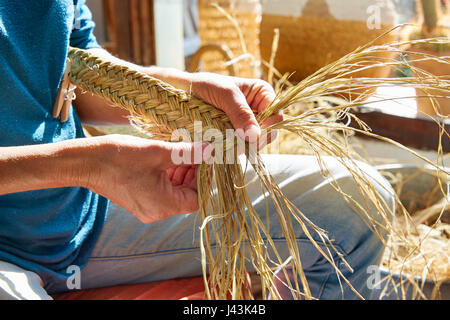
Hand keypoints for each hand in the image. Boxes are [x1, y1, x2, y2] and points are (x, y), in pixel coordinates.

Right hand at [88, 135, 207, 222]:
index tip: (208, 160)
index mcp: (164, 205)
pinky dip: (169, 176)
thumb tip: (211, 150)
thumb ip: (188, 153)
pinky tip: (170, 159)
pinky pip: (162, 191)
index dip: (206, 179)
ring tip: (184, 153)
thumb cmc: (119, 157)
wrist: (84, 162)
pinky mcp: (138, 200)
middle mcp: (156, 212)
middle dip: (194, 174)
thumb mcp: (159, 152)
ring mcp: (146, 207)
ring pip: (175, 192)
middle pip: (187, 196)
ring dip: (182, 174)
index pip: (198, 198)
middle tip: (198, 153)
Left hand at [188, 72, 282, 142]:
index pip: (277, 116)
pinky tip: (219, 146)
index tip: (251, 137)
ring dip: (240, 147)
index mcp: (262, 94)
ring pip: (253, 144)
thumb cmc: (204, 86)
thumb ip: (241, 113)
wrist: (181, 94)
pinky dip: (231, 150)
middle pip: (268, 134)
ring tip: (223, 143)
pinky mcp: (234, 138)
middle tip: (235, 143)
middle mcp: (258, 111)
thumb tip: (255, 135)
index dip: (267, 129)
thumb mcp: (225, 94)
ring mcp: (246, 126)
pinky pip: (239, 149)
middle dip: (253, 141)